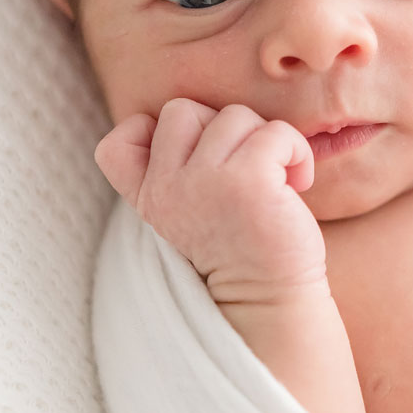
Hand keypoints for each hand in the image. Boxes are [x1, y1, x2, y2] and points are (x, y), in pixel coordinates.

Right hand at [94, 99, 326, 304]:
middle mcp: (168, 188)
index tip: (192, 161)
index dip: (150, 133)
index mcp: (150, 198)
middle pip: (180, 110)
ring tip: (276, 178)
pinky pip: (275, 132)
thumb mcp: (191, 212)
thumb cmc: (243, 251)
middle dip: (220, 129)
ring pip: (233, 115)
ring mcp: (204, 182)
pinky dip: (294, 150)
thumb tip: (208, 117)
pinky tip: (297, 182)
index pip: (115, 144)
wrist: (272, 302)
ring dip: (264, 140)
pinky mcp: (248, 180)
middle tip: (245, 168)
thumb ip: (179, 172)